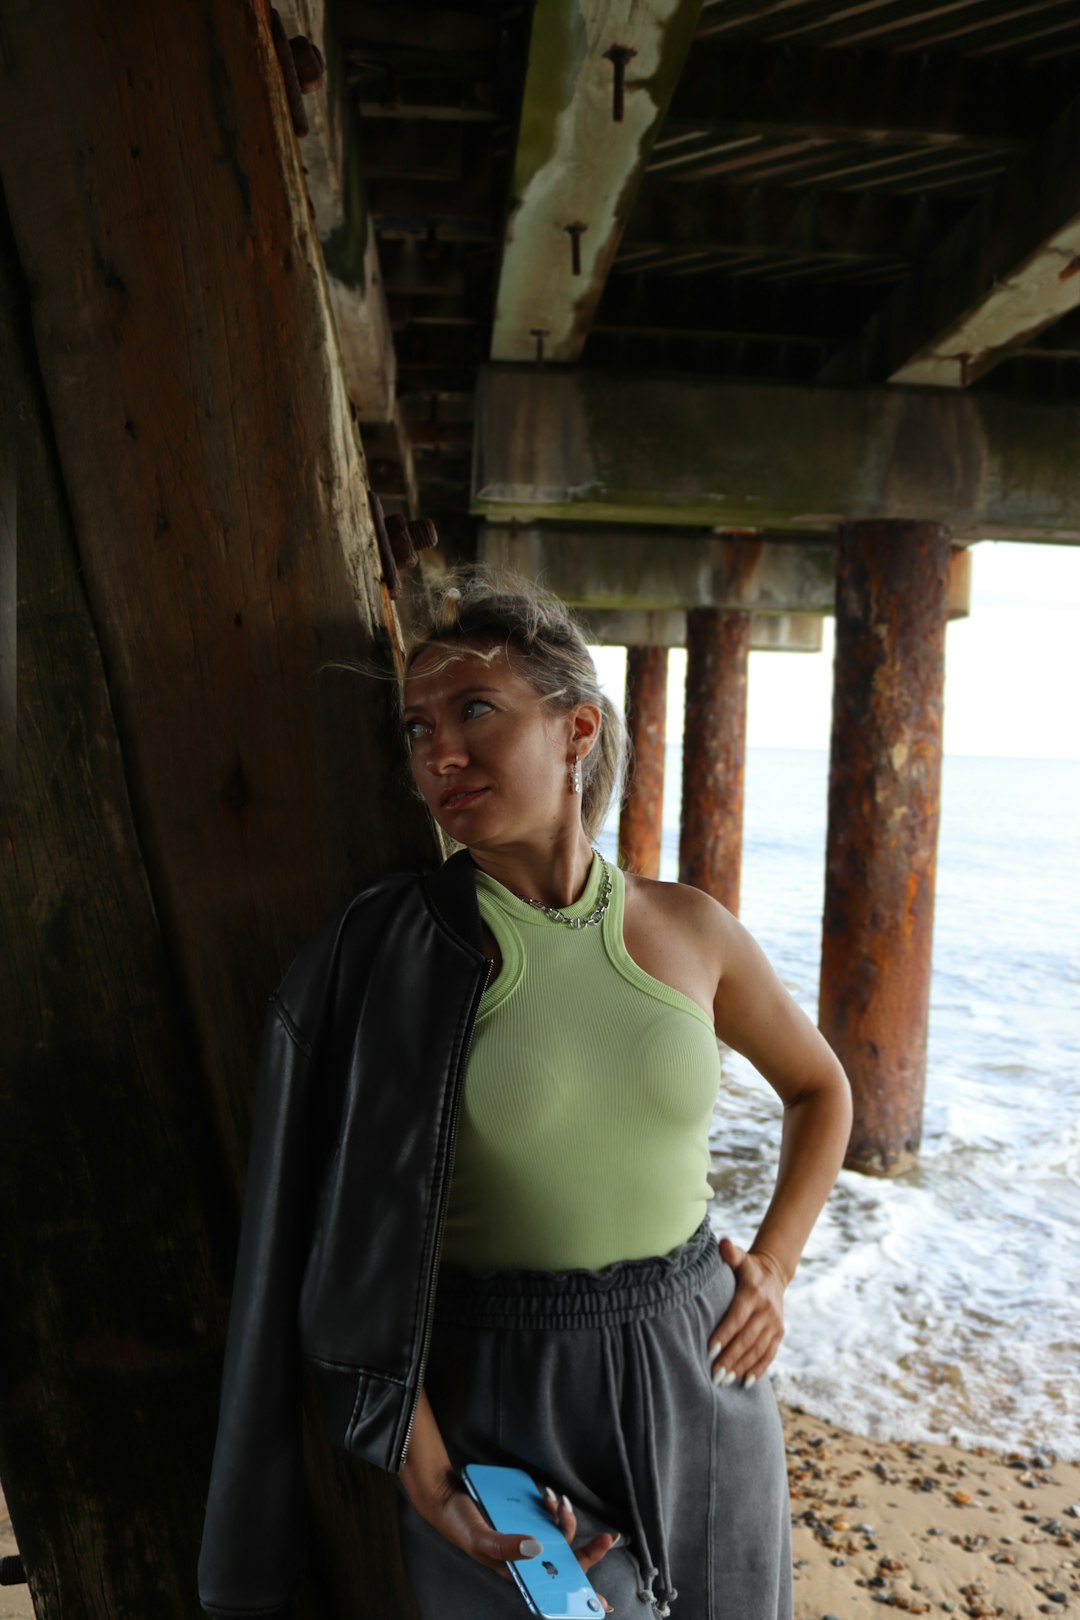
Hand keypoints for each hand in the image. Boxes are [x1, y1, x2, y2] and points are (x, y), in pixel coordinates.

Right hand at [401, 1467, 614, 1611]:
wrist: (446, 1495)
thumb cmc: (459, 1524)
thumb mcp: (480, 1539)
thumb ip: (506, 1546)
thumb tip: (537, 1548)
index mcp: (517, 1572)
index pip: (553, 1588)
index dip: (578, 1596)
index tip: (604, 1604)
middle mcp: (526, 1558)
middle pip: (566, 1562)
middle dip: (589, 1551)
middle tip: (607, 1538)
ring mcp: (527, 1538)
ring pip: (559, 1536)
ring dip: (564, 1520)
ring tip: (555, 1502)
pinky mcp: (526, 1519)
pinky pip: (549, 1517)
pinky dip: (553, 1508)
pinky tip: (547, 1497)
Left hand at [707, 1237, 786, 1386]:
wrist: (774, 1274)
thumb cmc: (747, 1268)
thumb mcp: (741, 1258)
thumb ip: (731, 1253)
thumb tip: (724, 1245)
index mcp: (754, 1293)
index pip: (738, 1317)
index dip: (725, 1334)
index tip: (710, 1350)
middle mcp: (767, 1310)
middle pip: (747, 1338)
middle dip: (730, 1357)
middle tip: (713, 1374)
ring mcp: (775, 1323)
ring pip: (758, 1350)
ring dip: (741, 1366)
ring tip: (724, 1380)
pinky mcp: (779, 1333)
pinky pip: (770, 1355)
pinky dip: (758, 1369)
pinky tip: (745, 1382)